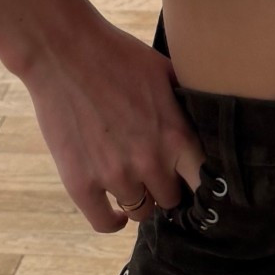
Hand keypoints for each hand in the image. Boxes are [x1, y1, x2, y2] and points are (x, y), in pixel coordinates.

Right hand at [21, 9, 206, 234]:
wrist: (64, 52)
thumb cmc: (117, 55)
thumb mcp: (167, 73)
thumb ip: (189, 105)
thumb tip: (211, 118)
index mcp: (177, 136)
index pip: (206, 183)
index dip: (202, 184)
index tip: (195, 181)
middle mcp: (150, 162)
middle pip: (172, 200)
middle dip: (167, 187)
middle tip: (157, 174)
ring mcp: (114, 176)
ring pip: (141, 211)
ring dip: (139, 198)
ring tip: (133, 180)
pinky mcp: (80, 184)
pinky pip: (105, 223)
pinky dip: (113, 220)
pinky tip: (116, 210)